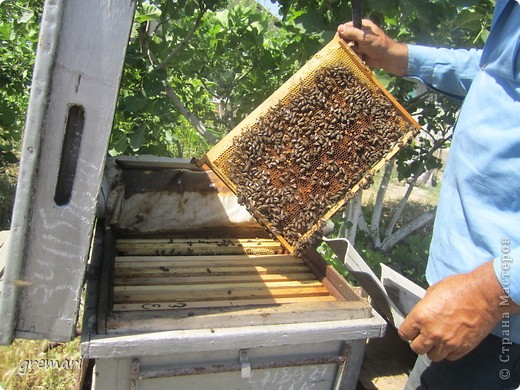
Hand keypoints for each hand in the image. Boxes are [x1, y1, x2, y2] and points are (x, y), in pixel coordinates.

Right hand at [337, 19, 407, 75]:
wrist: (387, 58)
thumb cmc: (378, 45)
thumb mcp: (365, 38)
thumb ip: (352, 32)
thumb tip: (339, 28)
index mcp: (362, 26)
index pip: (346, 27)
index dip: (342, 33)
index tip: (340, 39)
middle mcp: (359, 34)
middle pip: (345, 38)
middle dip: (348, 44)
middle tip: (354, 47)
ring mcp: (359, 44)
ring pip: (348, 47)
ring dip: (353, 51)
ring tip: (362, 52)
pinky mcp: (359, 52)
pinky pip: (352, 54)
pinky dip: (355, 56)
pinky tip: (362, 57)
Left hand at [398, 261, 518, 361]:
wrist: (483, 295)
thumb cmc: (459, 288)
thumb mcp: (433, 291)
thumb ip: (424, 307)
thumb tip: (422, 313)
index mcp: (421, 317)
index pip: (404, 333)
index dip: (407, 331)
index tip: (410, 330)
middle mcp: (431, 332)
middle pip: (416, 348)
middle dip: (418, 342)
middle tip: (423, 336)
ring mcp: (447, 342)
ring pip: (432, 356)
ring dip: (433, 349)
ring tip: (437, 340)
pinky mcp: (462, 348)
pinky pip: (449, 357)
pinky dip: (448, 351)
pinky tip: (450, 342)